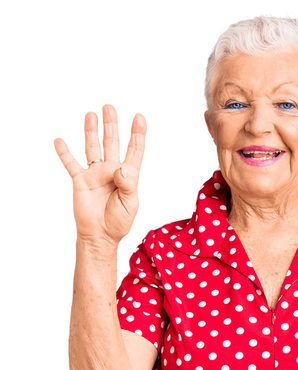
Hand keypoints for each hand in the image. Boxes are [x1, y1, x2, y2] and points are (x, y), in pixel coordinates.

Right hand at [54, 104, 145, 246]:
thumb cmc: (118, 222)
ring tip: (91, 114)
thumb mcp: (130, 204)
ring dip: (92, 132)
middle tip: (110, 108)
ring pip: (93, 148)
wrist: (100, 236)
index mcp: (128, 176)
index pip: (134, 151)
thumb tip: (120, 169)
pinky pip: (71, 164)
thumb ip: (128, 185)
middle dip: (112, 125)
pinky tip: (59, 141)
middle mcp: (111, 171)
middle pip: (112, 143)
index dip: (137, 135)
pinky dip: (65, 153)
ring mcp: (95, 175)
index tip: (139, 118)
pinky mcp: (81, 181)